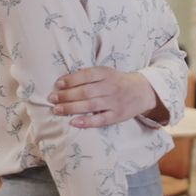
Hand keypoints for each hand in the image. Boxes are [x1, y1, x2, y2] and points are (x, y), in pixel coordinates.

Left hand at [47, 67, 165, 127]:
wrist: (143, 91)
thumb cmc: (118, 81)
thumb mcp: (107, 72)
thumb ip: (90, 76)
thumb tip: (64, 81)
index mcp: (107, 73)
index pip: (86, 75)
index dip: (71, 80)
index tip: (58, 84)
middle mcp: (111, 87)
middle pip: (86, 92)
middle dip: (67, 95)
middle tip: (52, 98)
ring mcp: (114, 102)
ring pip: (90, 105)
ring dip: (71, 108)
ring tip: (57, 110)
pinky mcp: (117, 116)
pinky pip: (100, 120)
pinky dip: (86, 121)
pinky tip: (74, 122)